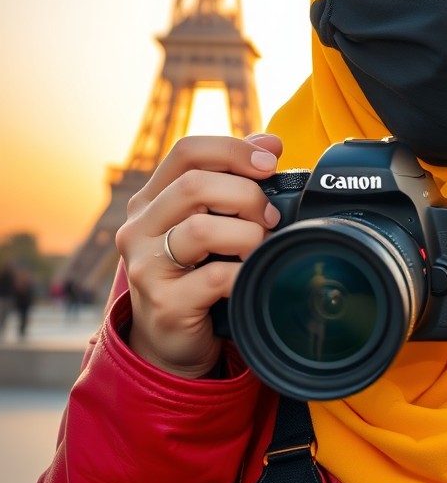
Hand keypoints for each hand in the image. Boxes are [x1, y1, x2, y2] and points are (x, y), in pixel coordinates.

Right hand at [115, 133, 282, 377]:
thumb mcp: (211, 221)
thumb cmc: (198, 273)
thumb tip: (270, 142)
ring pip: (201, 230)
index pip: (186, 151)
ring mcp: (146, 266)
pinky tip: (252, 276)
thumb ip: (235, 178)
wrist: (173, 341)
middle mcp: (139, 228)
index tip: (270, 163)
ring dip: (248, 235)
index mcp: (151, 199)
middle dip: (246, 195)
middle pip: (194, 185)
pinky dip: (246, 272)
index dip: (232, 149)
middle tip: (270, 216)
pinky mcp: (163, 303)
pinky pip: (216, 277)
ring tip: (259, 248)